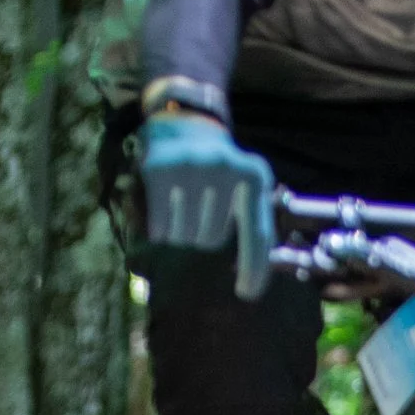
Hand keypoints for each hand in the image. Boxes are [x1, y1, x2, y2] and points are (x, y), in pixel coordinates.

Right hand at [136, 112, 277, 300]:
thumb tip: (253, 285)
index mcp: (253, 175)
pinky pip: (158, 227)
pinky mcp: (159, 170)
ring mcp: (190, 167)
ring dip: (179, 230)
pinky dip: (158, 227)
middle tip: (198, 206)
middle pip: (212, 240)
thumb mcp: (246, 185)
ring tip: (181, 199)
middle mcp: (225, 168)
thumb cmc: (219, 169)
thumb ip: (253, 223)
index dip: (255, 269)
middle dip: (203, 234)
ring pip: (183, 237)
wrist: (184, 119)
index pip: (256, 234)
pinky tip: (161, 204)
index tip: (249, 295)